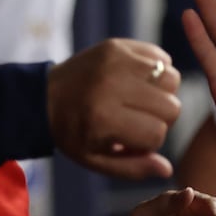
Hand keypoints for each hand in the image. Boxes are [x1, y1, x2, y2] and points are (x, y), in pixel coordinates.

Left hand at [48, 39, 182, 179]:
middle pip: (171, 107)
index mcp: (104, 118)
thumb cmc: (73, 132)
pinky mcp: (119, 45)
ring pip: (172, 79)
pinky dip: (158, 71)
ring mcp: (117, 61)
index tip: (133, 139)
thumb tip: (167, 170)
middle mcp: (112, 86)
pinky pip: (162, 58)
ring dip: (163, 93)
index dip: (150, 142)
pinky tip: (141, 81)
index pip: (157, 133)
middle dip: (161, 119)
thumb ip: (132, 168)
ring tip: (143, 99)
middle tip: (141, 119)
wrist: (43, 96)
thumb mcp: (95, 160)